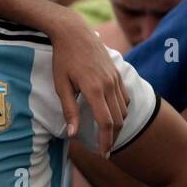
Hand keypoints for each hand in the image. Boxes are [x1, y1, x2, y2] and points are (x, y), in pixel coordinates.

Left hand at [49, 16, 128, 155]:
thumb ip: (69, 110)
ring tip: (107, 137)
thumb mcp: (61, 85)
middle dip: (112, 137)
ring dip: (118, 125)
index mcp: (95, 90)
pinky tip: (113, 117)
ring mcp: (116, 79)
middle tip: (105, 151)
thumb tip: (73, 134)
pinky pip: (125, 97)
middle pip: (118, 119)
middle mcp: (110, 85)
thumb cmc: (63, 59)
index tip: (102, 153)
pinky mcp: (118, 74)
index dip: (105, 140)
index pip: (106, 122)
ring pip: (124, 109)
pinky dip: (121, 111)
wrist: (75, 33)